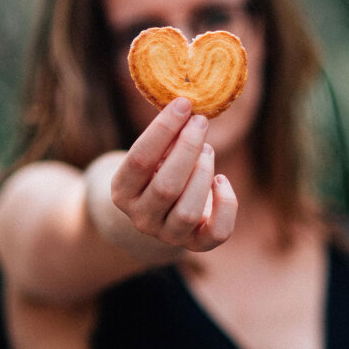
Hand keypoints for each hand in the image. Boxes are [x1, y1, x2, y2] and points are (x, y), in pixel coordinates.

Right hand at [110, 97, 237, 251]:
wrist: (158, 213)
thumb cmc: (155, 171)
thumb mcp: (150, 155)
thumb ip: (164, 138)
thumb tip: (187, 106)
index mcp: (122, 192)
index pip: (139, 160)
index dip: (163, 130)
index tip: (183, 104)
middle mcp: (141, 218)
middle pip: (166, 186)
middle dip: (188, 148)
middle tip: (200, 122)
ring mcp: (168, 235)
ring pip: (189, 210)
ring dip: (203, 173)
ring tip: (208, 150)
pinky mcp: (196, 244)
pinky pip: (217, 233)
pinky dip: (226, 204)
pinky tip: (222, 181)